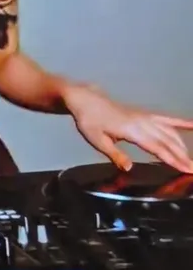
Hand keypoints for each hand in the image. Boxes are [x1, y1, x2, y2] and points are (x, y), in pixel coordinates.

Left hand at [65, 85, 192, 172]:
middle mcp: (143, 122)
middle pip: (168, 141)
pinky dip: (183, 122)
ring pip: (170, 132)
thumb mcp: (97, 140)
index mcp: (132, 130)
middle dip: (182, 156)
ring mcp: (146, 117)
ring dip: (183, 146)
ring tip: (191, 160)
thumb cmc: (89, 121)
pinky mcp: (146, 115)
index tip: (186, 169)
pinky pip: (168, 119)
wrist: (86, 100)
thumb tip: (129, 168)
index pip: (157, 147)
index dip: (172, 159)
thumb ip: (114, 154)